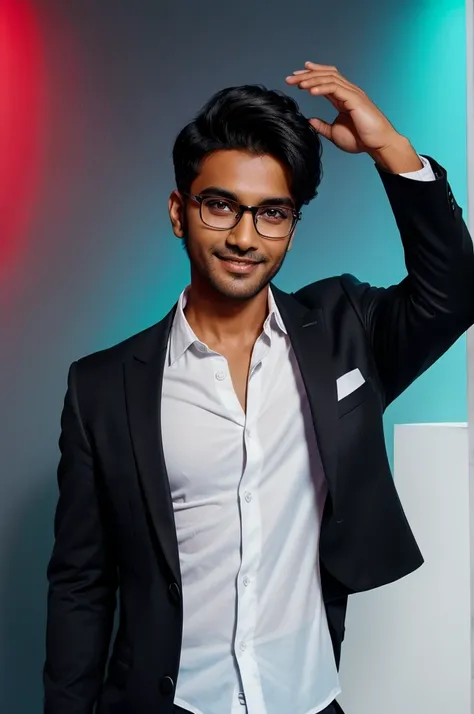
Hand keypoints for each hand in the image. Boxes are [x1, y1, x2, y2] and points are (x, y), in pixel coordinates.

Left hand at [285, 61, 422, 171]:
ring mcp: (352, 93)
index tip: (296, 77)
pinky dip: (322, 88)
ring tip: (297, 83)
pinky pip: (336, 88)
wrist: (378, 145)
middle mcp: (348, 91)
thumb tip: (310, 121)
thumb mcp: (334, 133)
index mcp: (343, 97)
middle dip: (306, 75)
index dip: (310, 76)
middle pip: (325, 75)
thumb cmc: (361, 139)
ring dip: (311, 79)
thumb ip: (322, 126)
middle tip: (290, 78)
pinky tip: (310, 91)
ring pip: (329, 78)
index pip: (325, 80)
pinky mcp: (355, 99)